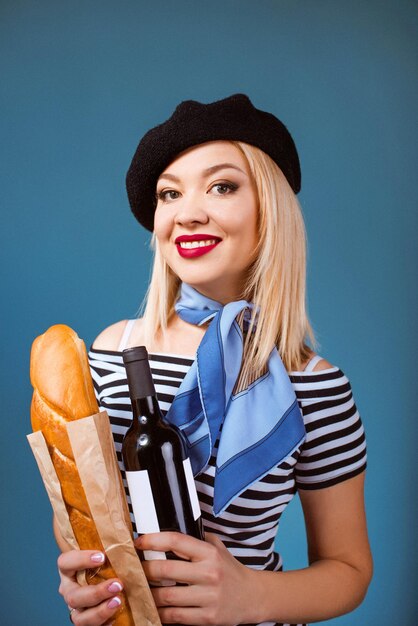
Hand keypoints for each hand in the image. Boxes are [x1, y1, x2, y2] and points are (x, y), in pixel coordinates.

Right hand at [57, 549, 123, 624]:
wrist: (108, 582)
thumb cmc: (106, 566)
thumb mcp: (104, 556)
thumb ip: (109, 550)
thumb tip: (130, 540)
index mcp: (69, 570)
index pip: (65, 562)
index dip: (80, 559)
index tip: (102, 557)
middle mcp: (69, 590)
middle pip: (73, 595)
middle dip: (96, 592)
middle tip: (117, 584)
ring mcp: (76, 608)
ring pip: (79, 617)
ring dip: (100, 611)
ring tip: (118, 601)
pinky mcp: (86, 620)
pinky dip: (104, 623)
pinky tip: (116, 617)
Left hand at [135, 531, 255, 625]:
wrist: (252, 596)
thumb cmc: (229, 569)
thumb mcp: (217, 547)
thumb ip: (195, 539)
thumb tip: (166, 533)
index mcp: (209, 552)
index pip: (176, 541)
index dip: (153, 540)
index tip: (139, 542)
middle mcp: (209, 573)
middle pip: (165, 569)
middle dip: (145, 569)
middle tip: (136, 568)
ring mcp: (208, 597)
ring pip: (166, 596)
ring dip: (149, 593)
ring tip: (142, 589)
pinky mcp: (208, 618)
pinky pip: (175, 616)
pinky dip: (161, 612)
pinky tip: (155, 607)